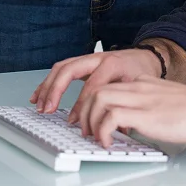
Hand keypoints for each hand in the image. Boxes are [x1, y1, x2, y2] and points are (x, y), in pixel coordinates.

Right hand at [30, 48, 162, 115]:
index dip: (81, 106)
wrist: (146, 56)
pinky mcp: (83, 62)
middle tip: (48, 110)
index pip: (91, 86)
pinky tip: (40, 94)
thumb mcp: (138, 88)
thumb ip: (124, 106)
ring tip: (39, 104)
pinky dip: (48, 82)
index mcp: (112, 64)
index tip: (76, 122)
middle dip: (55, 91)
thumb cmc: (141, 72)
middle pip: (69, 70)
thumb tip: (111, 129)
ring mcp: (89, 58)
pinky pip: (61, 68)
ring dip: (47, 86)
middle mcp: (98, 58)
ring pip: (61, 67)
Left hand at [80, 77, 185, 147]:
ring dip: (90, 121)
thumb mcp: (166, 102)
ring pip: (99, 99)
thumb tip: (135, 122)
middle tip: (87, 132)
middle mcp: (138, 87)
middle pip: (97, 89)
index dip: (95, 105)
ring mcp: (141, 99)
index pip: (108, 86)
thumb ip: (149, 106)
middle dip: (85, 112)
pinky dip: (104, 131)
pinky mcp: (146, 114)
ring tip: (95, 138)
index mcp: (143, 84)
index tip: (93, 121)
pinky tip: (109, 143)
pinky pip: (111, 117)